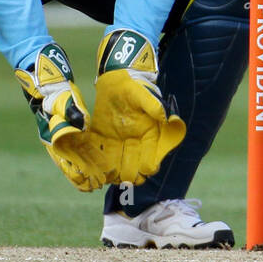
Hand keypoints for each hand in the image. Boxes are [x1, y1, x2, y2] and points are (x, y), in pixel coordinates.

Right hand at [15, 43, 106, 189]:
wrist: (45, 74)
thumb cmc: (51, 87)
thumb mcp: (60, 98)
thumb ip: (70, 111)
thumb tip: (81, 125)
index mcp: (52, 136)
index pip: (65, 161)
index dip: (75, 174)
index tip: (86, 185)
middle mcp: (58, 138)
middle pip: (74, 161)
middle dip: (86, 174)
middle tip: (100, 186)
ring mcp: (65, 132)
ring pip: (79, 153)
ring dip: (90, 164)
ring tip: (104, 176)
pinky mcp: (72, 125)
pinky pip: (83, 142)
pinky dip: (91, 151)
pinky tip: (103, 156)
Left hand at [88, 29, 185, 184]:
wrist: (115, 81)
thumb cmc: (133, 86)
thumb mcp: (142, 93)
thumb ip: (153, 105)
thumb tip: (167, 117)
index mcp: (150, 135)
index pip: (151, 158)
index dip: (148, 166)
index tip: (142, 171)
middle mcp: (137, 143)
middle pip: (135, 167)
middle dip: (131, 175)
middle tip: (124, 180)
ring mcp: (121, 143)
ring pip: (120, 166)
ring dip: (115, 175)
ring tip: (109, 180)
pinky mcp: (105, 141)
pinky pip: (104, 157)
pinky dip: (100, 166)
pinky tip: (95, 173)